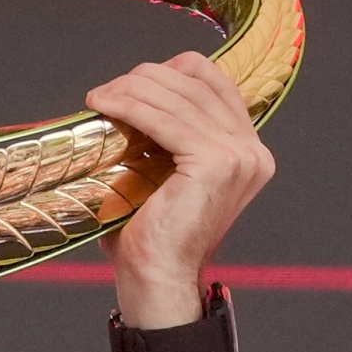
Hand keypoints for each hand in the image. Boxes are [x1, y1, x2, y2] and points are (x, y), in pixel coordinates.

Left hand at [85, 51, 276, 329]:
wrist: (158, 280)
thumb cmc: (154, 235)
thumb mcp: (166, 174)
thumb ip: (166, 135)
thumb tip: (132, 93)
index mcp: (248, 151)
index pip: (214, 83)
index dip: (172, 71)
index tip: (131, 81)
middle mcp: (252, 150)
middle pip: (196, 83)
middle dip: (145, 79)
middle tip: (107, 90)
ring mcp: (238, 155)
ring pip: (177, 97)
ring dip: (131, 89)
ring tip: (99, 97)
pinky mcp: (215, 163)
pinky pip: (164, 119)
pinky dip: (130, 106)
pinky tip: (104, 106)